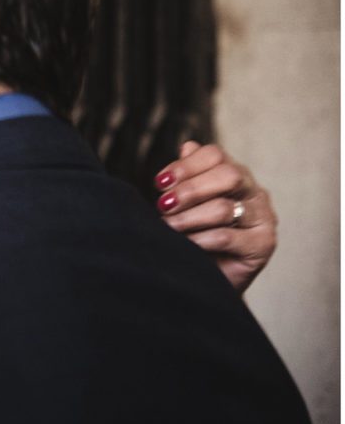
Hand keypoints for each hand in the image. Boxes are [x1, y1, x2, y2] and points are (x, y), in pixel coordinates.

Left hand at [155, 141, 275, 293]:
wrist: (211, 276)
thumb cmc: (197, 233)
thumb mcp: (188, 202)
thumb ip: (188, 175)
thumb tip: (187, 147)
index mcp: (235, 173)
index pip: (215, 155)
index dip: (185, 166)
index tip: (160, 182)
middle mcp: (254, 191)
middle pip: (228, 175)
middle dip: (190, 189)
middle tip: (163, 205)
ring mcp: (263, 217)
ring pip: (224, 208)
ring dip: (188, 217)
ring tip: (167, 226)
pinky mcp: (263, 244)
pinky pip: (226, 237)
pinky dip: (199, 239)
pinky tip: (184, 243)